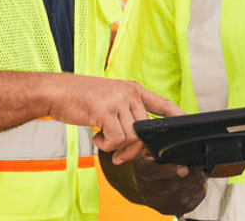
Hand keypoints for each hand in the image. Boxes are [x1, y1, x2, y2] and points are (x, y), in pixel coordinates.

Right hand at [43, 76, 183, 163]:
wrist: (56, 92)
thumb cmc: (81, 99)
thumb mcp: (109, 100)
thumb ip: (126, 114)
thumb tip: (137, 140)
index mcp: (133, 90)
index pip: (162, 103)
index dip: (177, 115)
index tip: (188, 123)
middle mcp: (129, 93)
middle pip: (145, 129)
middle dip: (133, 148)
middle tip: (117, 154)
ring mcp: (118, 100)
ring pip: (132, 136)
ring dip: (116, 147)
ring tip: (102, 140)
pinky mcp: (105, 111)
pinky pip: (116, 139)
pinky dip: (106, 146)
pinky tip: (95, 137)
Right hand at [129, 151, 208, 215]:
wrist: (141, 178)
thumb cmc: (150, 160)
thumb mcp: (151, 149)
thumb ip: (161, 147)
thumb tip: (178, 142)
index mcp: (140, 169)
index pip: (153, 173)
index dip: (170, 171)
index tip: (185, 168)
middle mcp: (144, 188)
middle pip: (170, 187)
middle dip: (190, 178)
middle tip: (201, 170)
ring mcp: (153, 201)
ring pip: (178, 199)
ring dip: (195, 188)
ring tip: (202, 178)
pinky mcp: (162, 209)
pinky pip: (183, 208)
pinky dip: (195, 198)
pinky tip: (200, 188)